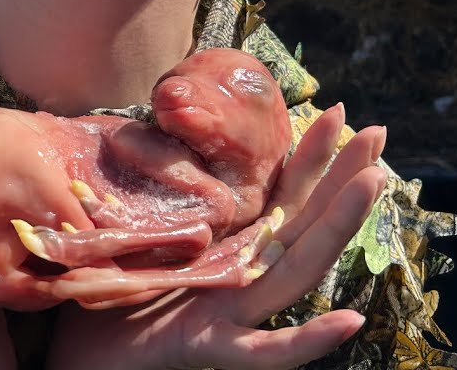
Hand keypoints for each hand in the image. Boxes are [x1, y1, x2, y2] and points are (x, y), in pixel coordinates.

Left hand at [47, 104, 387, 369]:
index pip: (277, 198)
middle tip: (379, 131)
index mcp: (224, 249)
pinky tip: (350, 319)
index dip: (307, 159)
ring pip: (296, 271)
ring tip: (372, 184)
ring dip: (337, 228)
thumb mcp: (129, 236)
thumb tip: (134, 133)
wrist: (78, 361)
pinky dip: (308, 339)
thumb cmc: (99, 299)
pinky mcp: (209, 348)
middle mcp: (239, 279)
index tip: (334, 112)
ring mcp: (229, 314)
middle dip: (339, 178)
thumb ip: (148, 200)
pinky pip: (266, 350)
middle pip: (301, 224)